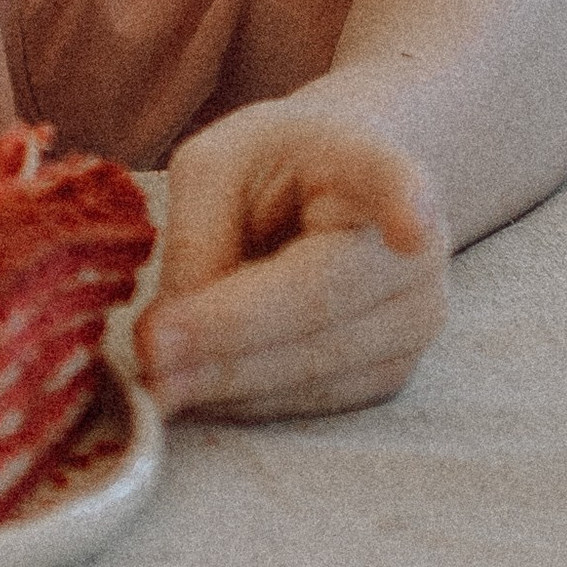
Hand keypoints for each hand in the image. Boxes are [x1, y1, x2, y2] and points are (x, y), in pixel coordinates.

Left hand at [135, 89, 448, 421]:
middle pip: (321, 304)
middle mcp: (417, 249)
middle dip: (229, 337)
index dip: (403, 204)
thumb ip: (198, 235)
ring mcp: (413, 320)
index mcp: (371, 164)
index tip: (410, 228)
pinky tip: (194, 387)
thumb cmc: (269, 171)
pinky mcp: (390, 374)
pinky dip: (249, 400)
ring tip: (157, 379)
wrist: (331, 196)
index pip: (394, 180)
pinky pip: (314, 401)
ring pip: (315, 368)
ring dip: (229, 382)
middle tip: (150, 353)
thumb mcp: (215, 166)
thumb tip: (174, 335)